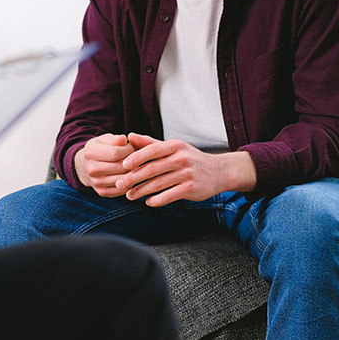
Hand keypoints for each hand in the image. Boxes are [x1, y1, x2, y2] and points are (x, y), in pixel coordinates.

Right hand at [74, 133, 134, 196]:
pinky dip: (128, 183)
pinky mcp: (102, 192)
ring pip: (122, 179)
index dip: (129, 150)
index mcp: (91, 153)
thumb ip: (115, 139)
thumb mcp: (104, 139)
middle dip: (133, 161)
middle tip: (137, 157)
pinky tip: (129, 176)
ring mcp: (96, 182)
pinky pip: (121, 190)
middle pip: (120, 167)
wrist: (84, 166)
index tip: (133, 147)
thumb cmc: (99, 149)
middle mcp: (91, 169)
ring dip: (132, 173)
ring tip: (134, 166)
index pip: (116, 153)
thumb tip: (124, 139)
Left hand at [116, 133, 256, 206]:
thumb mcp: (172, 148)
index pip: (152, 150)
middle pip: (152, 168)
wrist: (219, 172)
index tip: (123, 165)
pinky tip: (148, 203)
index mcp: (174, 146)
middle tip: (119, 184)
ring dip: (141, 191)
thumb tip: (129, 136)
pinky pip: (170, 195)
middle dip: (133, 177)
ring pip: (158, 184)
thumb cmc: (189, 159)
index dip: (136, 158)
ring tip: (130, 196)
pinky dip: (157, 200)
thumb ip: (150, 143)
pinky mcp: (191, 188)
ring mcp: (187, 174)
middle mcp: (181, 158)